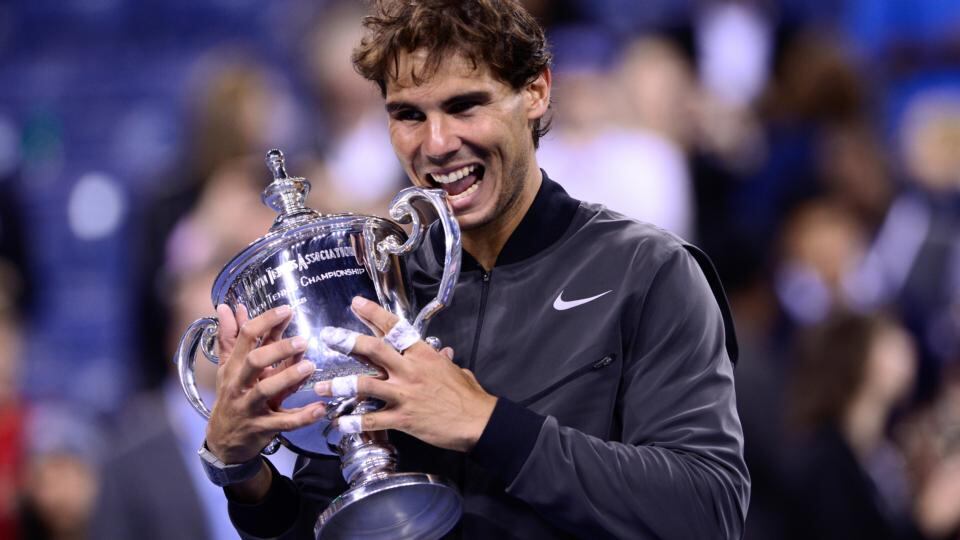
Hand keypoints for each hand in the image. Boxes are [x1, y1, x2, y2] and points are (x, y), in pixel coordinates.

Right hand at [205, 304, 324, 463]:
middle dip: (277, 349)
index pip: (245, 337)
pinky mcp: (263, 427)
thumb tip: (227, 306)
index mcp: (233, 366)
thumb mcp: (227, 367)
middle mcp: (239, 384)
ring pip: (266, 390)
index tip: (286, 310)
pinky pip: (284, 422)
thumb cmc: (231, 396)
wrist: (223, 440)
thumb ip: (230, 337)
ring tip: (310, 365)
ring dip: (289, 377)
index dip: (265, 321)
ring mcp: (250, 407)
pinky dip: (303, 416)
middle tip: (302, 339)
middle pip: (254, 361)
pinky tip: (320, 408)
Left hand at [315, 296, 496, 452]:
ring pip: (365, 385)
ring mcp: (404, 395)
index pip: (395, 328)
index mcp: (423, 354)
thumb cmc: (469, 395)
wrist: (478, 422)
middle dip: (347, 341)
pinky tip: (339, 423)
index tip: (356, 304)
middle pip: (373, 350)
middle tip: (327, 336)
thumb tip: (444, 354)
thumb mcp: (456, 371)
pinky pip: (373, 420)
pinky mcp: (403, 419)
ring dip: (339, 384)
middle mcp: (410, 370)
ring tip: (319, 386)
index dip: (374, 314)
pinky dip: (354, 422)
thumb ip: (443, 361)